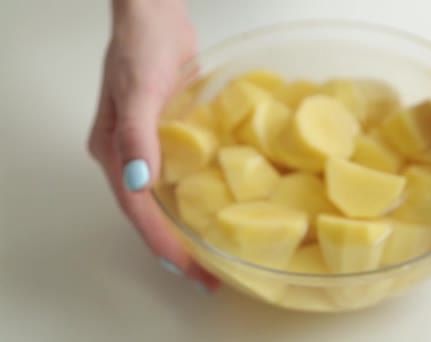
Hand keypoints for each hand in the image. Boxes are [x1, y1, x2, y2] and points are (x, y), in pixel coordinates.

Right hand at [88, 0, 218, 289]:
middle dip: (174, 247)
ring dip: (185, 229)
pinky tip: (216, 213)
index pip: (137, 210)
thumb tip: (136, 182)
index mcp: (113, 151)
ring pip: (165, 200)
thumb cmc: (143, 46)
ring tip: (211, 257)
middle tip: (204, 276)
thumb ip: (136, 134)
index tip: (188, 268)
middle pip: (148, 213)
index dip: (161, 241)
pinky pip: (181, 178)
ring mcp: (149, 148)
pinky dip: (195, 201)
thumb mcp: (139, 89)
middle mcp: (128, 156)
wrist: (156, 16)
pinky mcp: (170, 137)